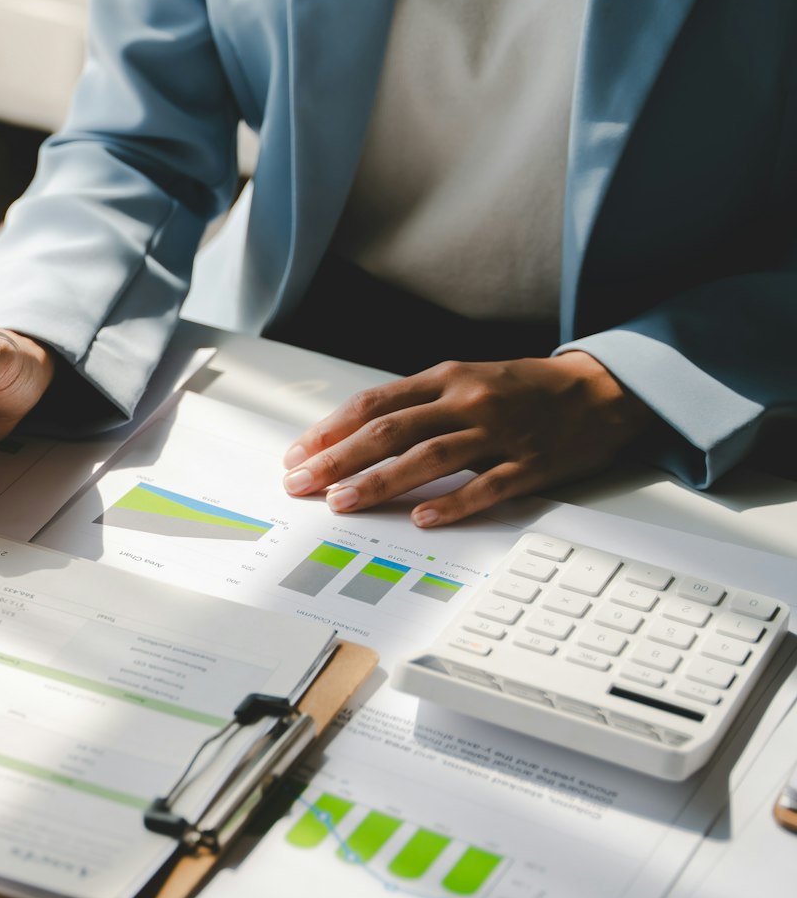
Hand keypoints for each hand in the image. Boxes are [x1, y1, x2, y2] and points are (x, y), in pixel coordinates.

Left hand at [280, 353, 652, 526]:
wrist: (600, 388)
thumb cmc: (522, 388)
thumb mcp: (465, 380)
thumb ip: (416, 405)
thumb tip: (355, 437)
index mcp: (446, 378)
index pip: (373, 404)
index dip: (330, 430)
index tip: (297, 455)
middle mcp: (468, 401)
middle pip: (390, 431)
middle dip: (338, 459)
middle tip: (301, 484)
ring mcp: (501, 433)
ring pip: (430, 457)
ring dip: (380, 481)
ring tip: (343, 502)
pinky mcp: (533, 463)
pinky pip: (489, 485)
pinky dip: (453, 502)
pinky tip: (424, 518)